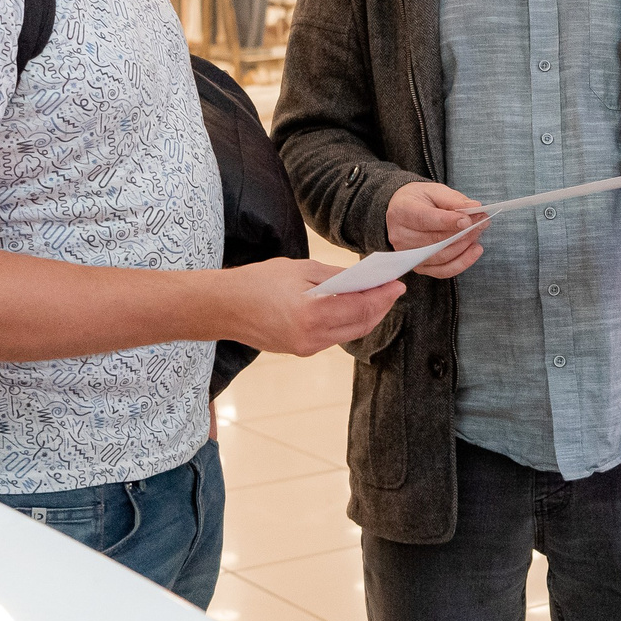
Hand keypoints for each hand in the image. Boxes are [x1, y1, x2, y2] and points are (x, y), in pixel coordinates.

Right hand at [220, 258, 403, 355]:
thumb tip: (363, 279)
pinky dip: (347, 323)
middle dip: (381, 307)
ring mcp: (306, 348)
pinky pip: (333, 337)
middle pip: (361, 325)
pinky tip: (353, 308)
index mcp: (312, 313)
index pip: (361, 306)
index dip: (384, 295)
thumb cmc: (256, 282)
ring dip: (366, 317)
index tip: (398, 284)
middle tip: (393, 290)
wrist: (222, 307)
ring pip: (349, 334)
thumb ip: (335, 276)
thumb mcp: (299, 269)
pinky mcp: (300, 351)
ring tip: (378, 297)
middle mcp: (312, 338)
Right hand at [386, 181, 487, 278]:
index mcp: (402, 211)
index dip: (448, 222)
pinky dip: (462, 262)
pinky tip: (474, 250)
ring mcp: (409, 254)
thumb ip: (454, 199)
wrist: (404, 211)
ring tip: (478, 232)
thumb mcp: (434, 191)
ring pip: (442, 256)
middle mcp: (400, 236)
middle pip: (435, 240)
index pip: (425, 219)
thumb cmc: (419, 199)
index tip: (468, 220)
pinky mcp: (419, 266)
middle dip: (463, 233)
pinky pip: (443, 271)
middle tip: (481, 222)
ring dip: (465, 246)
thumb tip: (474, 207)